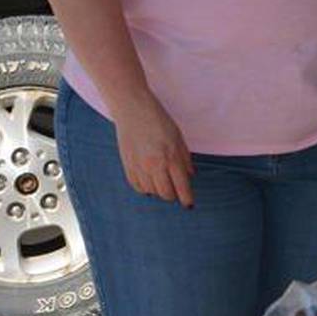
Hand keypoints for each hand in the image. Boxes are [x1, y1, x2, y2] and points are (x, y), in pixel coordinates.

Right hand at [109, 92, 193, 207]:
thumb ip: (185, 158)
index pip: (181, 186)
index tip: (190, 205)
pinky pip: (137, 186)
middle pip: (165, 193)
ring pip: (151, 192)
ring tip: (163, 184)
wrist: (133, 110)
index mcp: (171, 157)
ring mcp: (138, 167)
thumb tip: (190, 176)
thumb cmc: (159, 121)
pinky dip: (145, 188)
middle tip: (177, 192)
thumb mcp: (179, 138)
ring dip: (159, 191)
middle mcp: (154, 165)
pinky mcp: (127, 166)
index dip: (186, 198)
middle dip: (173, 195)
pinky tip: (150, 182)